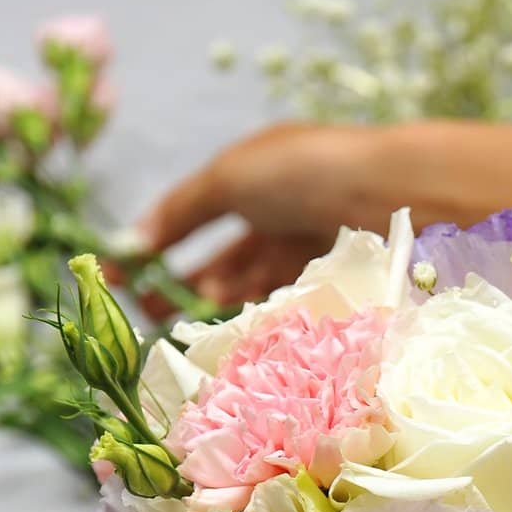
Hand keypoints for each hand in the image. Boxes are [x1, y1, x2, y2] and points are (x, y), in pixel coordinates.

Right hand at [124, 119, 509, 315]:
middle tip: (146, 318)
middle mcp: (287, 218)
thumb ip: (180, 210)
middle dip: (182, 288)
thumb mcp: (231, 177)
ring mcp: (313, 257)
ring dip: (215, 310)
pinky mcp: (334, 292)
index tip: (123, 277)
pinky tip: (227, 339)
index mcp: (260, 180)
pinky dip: (254, 324)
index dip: (161, 245)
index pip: (199, 216)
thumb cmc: (305, 171)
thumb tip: (133, 242)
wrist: (389, 195)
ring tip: (182, 330)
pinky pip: (285, 312)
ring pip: (253, 292)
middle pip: (225, 262)